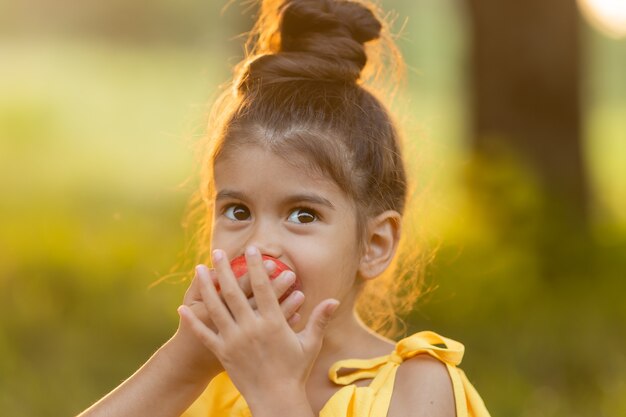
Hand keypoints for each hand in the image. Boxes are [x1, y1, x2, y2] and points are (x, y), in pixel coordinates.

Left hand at [178, 246, 339, 410]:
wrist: (276, 399)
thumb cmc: (295, 371)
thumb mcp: (310, 344)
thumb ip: (319, 319)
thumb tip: (334, 300)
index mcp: (273, 323)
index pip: (264, 288)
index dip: (257, 266)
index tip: (252, 249)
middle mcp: (251, 329)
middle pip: (235, 292)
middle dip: (226, 270)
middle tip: (218, 251)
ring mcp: (234, 341)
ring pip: (216, 308)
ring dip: (206, 287)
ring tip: (198, 269)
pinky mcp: (223, 353)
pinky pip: (205, 334)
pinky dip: (192, 321)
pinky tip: (182, 307)